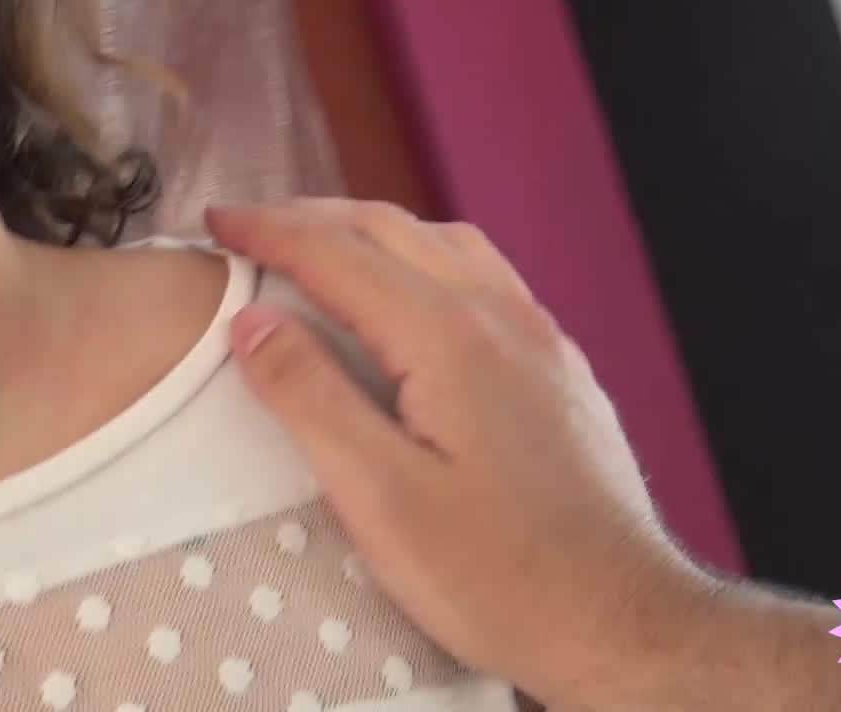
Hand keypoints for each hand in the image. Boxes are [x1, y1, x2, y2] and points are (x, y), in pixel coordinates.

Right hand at [207, 199, 717, 708]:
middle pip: (392, 229)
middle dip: (311, 217)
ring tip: (317, 243)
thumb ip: (311, 400)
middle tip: (247, 225)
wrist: (625, 624)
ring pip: (446, 243)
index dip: (269, 232)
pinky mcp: (561, 370)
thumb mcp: (380, 499)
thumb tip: (252, 323)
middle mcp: (503, 318)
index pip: (339, 255)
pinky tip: (411, 293)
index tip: (215, 222)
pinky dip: (423, 256)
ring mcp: (542, 340)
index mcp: (450, 339)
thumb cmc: (499, 577)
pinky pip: (485, 276)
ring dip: (371, 229)